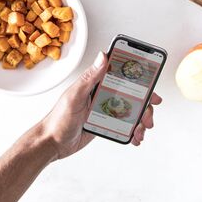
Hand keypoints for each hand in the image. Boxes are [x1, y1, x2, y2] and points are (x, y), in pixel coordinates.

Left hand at [41, 51, 161, 158]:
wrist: (51, 145)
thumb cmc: (58, 119)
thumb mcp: (74, 97)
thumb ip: (89, 77)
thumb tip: (103, 56)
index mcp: (96, 82)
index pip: (120, 71)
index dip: (138, 72)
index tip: (150, 77)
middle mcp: (103, 92)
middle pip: (132, 92)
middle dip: (145, 101)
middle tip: (150, 111)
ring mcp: (106, 108)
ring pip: (132, 109)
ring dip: (142, 118)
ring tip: (143, 129)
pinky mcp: (106, 122)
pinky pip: (125, 123)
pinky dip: (134, 129)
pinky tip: (136, 136)